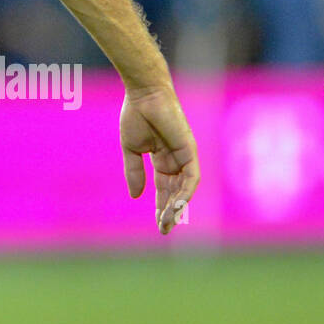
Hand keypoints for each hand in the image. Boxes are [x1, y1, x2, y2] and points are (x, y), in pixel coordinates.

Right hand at [119, 85, 199, 234]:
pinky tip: (177, 204)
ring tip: (167, 221)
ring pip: (185, 188)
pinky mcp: (190, 150)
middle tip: (163, 229)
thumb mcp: (131, 149)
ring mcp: (185, 156)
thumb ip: (134, 171)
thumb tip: (136, 196)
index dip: (160, 207)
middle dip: (169, 211)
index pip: (164, 189)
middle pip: (176, 192)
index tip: (158, 225)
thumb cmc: (136, 116)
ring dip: (177, 206)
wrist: (143, 94)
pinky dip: (186, 191)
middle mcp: (176, 160)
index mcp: (162, 160)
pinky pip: (192, 177)